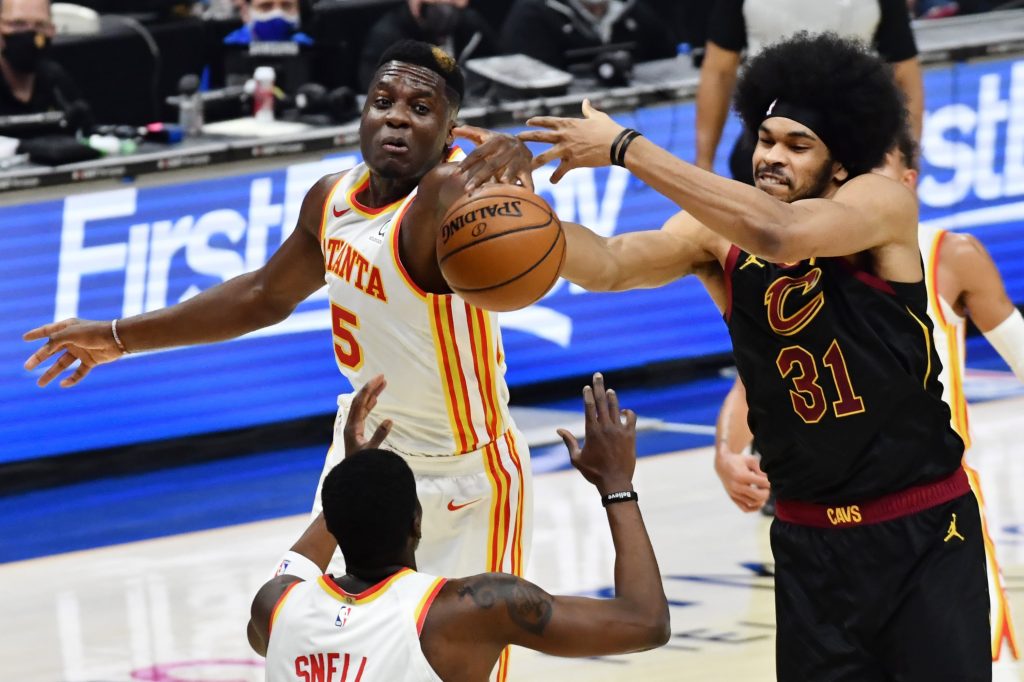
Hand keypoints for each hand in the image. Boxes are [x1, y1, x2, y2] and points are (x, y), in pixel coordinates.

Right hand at [23, 318, 123, 387]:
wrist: (117, 339)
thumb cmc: (94, 332)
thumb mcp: (70, 334)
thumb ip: (55, 340)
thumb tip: (45, 348)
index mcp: (67, 328)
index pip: (48, 330)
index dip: (36, 334)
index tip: (24, 338)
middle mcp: (72, 339)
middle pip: (52, 350)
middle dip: (39, 358)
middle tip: (27, 367)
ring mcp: (81, 350)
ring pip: (62, 364)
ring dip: (51, 373)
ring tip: (39, 384)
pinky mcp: (91, 361)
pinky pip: (79, 372)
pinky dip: (72, 379)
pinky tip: (63, 384)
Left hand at [343, 374, 392, 457]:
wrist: (351, 477)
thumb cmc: (360, 464)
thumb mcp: (371, 451)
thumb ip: (379, 436)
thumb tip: (390, 420)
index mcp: (353, 426)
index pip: (360, 403)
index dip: (369, 389)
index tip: (379, 379)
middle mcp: (351, 424)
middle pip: (360, 401)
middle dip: (371, 388)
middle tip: (382, 377)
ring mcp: (353, 427)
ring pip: (362, 406)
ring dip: (371, 395)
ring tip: (382, 384)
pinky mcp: (357, 431)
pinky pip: (363, 413)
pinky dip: (370, 404)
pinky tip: (375, 400)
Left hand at [454, 125, 534, 191]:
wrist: (523, 144)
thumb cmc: (497, 143)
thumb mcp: (486, 136)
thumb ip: (470, 133)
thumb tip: (454, 130)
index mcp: (495, 141)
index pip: (478, 152)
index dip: (467, 162)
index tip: (456, 173)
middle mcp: (507, 150)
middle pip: (492, 165)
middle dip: (480, 177)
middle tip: (468, 189)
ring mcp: (518, 160)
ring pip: (510, 171)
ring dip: (506, 178)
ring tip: (498, 187)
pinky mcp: (527, 169)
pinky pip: (527, 180)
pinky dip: (526, 188)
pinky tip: (521, 195)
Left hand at [519, 99, 624, 182]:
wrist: (617, 144)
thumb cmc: (609, 129)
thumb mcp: (598, 116)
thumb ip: (588, 109)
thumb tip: (586, 101)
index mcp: (569, 124)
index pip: (548, 121)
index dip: (537, 121)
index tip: (528, 122)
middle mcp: (564, 136)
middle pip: (540, 136)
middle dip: (527, 137)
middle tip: (517, 138)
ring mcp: (567, 149)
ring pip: (545, 156)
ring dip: (535, 162)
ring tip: (526, 167)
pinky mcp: (573, 162)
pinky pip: (560, 171)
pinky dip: (556, 177)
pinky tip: (552, 181)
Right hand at [558, 372, 636, 494]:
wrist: (615, 482)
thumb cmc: (593, 472)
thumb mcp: (576, 458)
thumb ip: (568, 442)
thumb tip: (559, 430)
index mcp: (592, 431)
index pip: (589, 407)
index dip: (588, 394)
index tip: (586, 387)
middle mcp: (606, 427)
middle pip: (602, 401)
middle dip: (599, 387)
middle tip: (598, 375)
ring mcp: (619, 430)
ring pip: (616, 407)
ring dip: (612, 397)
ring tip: (610, 390)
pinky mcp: (630, 435)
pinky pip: (630, 418)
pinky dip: (627, 412)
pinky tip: (623, 411)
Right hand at [714, 448, 769, 512]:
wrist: (722, 464)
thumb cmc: (739, 461)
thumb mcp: (751, 461)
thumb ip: (761, 470)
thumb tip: (769, 481)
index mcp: (742, 476)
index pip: (762, 483)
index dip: (769, 482)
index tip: (770, 479)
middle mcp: (737, 486)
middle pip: (758, 495)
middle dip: (767, 492)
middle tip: (768, 487)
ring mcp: (734, 494)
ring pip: (753, 503)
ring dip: (762, 499)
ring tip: (763, 491)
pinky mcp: (733, 498)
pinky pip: (746, 509)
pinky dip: (754, 508)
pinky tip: (760, 502)